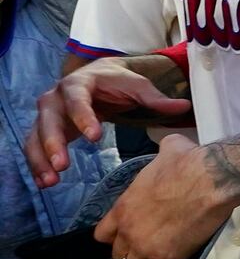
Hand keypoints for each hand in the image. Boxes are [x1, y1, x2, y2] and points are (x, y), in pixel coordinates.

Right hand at [25, 56, 192, 186]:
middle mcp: (56, 97)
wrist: (98, 76)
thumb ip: (157, 99)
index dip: (83, 117)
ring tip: (50, 182)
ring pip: (36, 137)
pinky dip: (38, 165)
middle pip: (48, 119)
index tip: (94, 137)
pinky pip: (35, 147)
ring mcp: (48, 114)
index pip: (77, 99)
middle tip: (63, 165)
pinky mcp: (46, 129)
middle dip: (53, 143)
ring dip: (40, 159)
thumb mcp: (138, 86)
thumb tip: (184, 106)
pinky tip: (45, 183)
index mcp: (79, 83)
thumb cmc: (118, 82)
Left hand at [92, 132, 232, 258]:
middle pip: (117, 253)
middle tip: (145, 243)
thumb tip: (169, 146)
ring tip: (155, 257)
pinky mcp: (167, 258)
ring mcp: (146, 246)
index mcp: (123, 207)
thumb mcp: (168, 149)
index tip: (127, 231)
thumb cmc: (187, 162)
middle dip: (129, 249)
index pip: (102, 234)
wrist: (211, 179)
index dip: (115, 234)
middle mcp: (128, 230)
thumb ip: (160, 152)